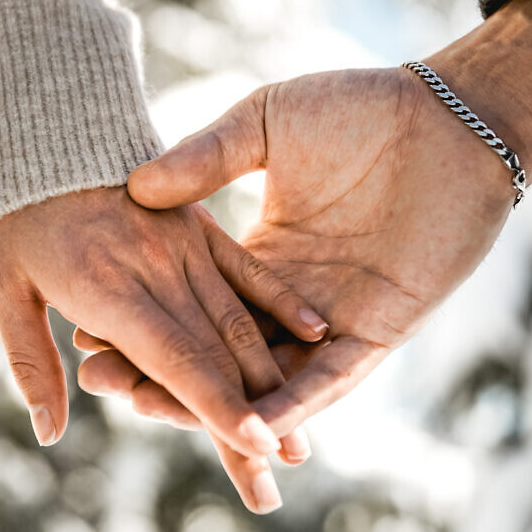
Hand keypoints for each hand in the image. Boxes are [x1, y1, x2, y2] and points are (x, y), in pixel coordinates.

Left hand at [0, 186, 328, 469]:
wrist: (52, 135)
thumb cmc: (19, 217)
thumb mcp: (6, 289)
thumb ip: (33, 363)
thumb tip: (50, 435)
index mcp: (112, 290)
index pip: (176, 359)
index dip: (216, 405)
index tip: (255, 447)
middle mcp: (160, 272)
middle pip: (216, 357)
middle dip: (251, 422)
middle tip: (284, 475)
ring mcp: (187, 247)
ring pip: (240, 322)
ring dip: (275, 381)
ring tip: (300, 435)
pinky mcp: (202, 227)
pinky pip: (249, 268)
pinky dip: (283, 302)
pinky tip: (316, 332)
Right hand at [103, 0, 531, 449]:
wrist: (443, 116)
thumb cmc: (359, 108)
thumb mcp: (264, 122)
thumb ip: (206, 155)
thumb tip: (137, 188)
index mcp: (265, 251)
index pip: (195, 301)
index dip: (147, 318)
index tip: (88, 328)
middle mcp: (293, 296)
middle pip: (220, 351)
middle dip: (162, 370)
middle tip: (100, 380)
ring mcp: (335, 318)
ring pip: (267, 378)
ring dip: (215, 399)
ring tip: (150, 407)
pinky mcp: (378, 332)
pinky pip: (330, 379)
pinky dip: (295, 404)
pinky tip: (251, 423)